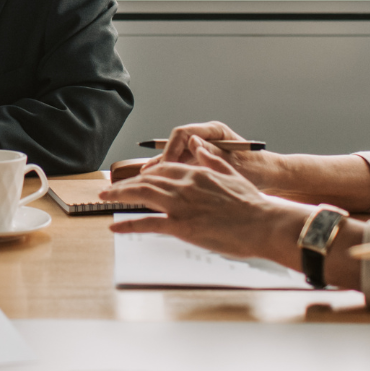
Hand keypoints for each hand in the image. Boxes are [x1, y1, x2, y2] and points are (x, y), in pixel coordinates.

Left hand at [101, 155, 284, 259]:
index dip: (145, 174)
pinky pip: (146, 222)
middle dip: (125, 183)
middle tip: (109, 188)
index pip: (163, 169)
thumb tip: (197, 144)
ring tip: (104, 199)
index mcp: (197, 172)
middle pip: (147, 180)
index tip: (134, 179)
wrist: (265, 224)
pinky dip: (127, 223)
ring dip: (118, 196)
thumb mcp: (231, 175)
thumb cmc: (253, 205)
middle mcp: (185, 184)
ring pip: (141, 195)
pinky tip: (114, 226)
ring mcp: (181, 205)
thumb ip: (211, 159)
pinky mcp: (181, 226)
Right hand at [153, 121, 275, 186]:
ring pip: (177, 156)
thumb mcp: (234, 162)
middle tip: (147, 174)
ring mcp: (204, 150)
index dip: (171, 149)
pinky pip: (183, 166)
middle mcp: (206, 138)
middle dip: (162, 159)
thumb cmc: (256, 168)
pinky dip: (172, 175)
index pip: (183, 133)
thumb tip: (192, 142)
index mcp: (214, 131)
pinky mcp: (203, 162)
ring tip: (145, 179)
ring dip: (163, 168)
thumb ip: (212, 153)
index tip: (165, 166)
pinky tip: (159, 184)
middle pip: (176, 144)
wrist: (270, 178)